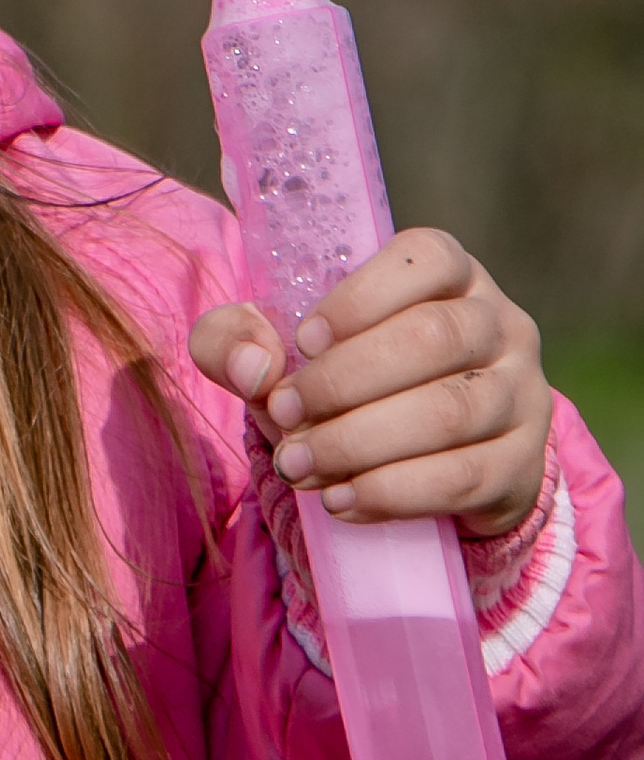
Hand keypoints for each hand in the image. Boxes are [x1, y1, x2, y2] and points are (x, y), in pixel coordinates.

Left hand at [189, 231, 549, 540]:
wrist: (417, 464)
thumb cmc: (341, 381)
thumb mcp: (279, 350)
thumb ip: (237, 338)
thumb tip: (251, 365)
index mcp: (450, 275)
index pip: (426, 258)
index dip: (362, 297)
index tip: (304, 341)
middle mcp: (500, 323)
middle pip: (432, 338)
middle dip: (343, 382)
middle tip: (281, 414)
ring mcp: (522, 394)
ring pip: (449, 411)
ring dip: (360, 443)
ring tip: (298, 466)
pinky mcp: (522, 464)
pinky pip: (464, 477)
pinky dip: (394, 492)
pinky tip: (343, 500)